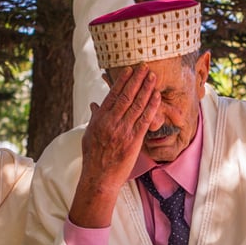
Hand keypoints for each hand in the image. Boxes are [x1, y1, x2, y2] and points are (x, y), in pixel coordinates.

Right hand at [69, 66, 160, 228]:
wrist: (99, 177)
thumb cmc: (93, 157)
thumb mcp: (88, 135)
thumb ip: (94, 118)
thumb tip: (95, 104)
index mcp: (99, 119)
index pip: (112, 95)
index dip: (122, 81)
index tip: (129, 69)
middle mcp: (111, 122)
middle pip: (127, 96)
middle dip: (137, 80)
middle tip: (145, 67)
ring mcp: (123, 131)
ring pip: (137, 105)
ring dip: (147, 89)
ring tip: (153, 77)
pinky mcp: (134, 141)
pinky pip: (145, 120)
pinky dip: (152, 106)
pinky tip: (157, 96)